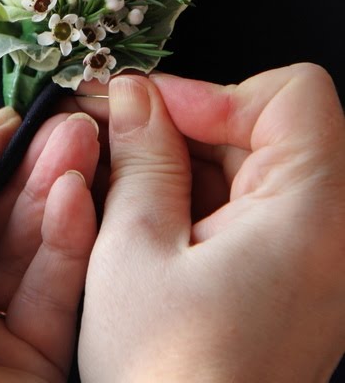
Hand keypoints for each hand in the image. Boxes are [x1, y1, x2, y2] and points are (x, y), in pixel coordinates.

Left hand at [0, 107, 99, 382]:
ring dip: (61, 190)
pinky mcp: (38, 363)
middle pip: (2, 222)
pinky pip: (57, 293)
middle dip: (37, 167)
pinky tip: (76, 192)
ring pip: (35, 251)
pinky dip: (70, 239)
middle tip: (73, 123)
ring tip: (84, 139)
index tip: (29, 120)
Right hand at [79, 65, 344, 382]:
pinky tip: (153, 217)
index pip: (291, 96)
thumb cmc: (172, 381)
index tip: (153, 109)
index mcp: (316, 215)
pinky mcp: (299, 272)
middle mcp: (335, 230)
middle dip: (193, 123)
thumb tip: (135, 97)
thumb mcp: (135, 254)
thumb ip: (140, 160)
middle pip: (274, 125)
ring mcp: (320, 253)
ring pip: (258, 161)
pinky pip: (254, 202)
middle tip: (122, 135)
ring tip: (127, 184)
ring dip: (191, 160)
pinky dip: (203, 196)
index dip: (216, 92)